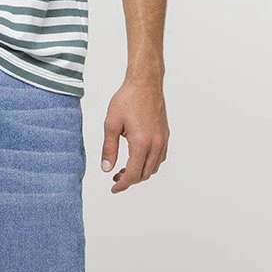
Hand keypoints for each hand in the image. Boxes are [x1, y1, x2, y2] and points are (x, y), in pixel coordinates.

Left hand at [100, 77, 168, 192]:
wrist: (145, 83)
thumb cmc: (127, 99)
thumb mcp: (111, 124)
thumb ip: (109, 148)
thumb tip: (106, 169)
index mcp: (141, 143)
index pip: (133, 174)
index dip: (122, 185)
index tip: (114, 188)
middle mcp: (155, 144)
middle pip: (144, 174)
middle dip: (130, 180)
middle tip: (115, 178)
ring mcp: (162, 140)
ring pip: (154, 167)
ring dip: (140, 172)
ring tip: (125, 169)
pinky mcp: (165, 135)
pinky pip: (160, 157)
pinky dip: (150, 164)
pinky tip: (138, 158)